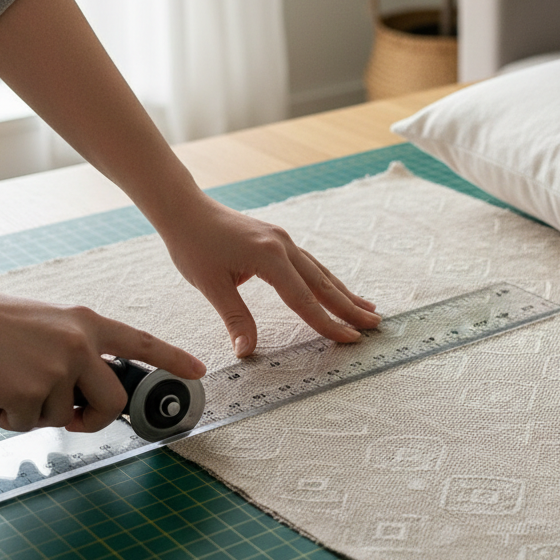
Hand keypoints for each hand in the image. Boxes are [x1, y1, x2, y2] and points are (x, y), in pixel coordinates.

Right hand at [0, 283, 204, 433]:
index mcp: (87, 323)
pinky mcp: (28, 391)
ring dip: (32, 413)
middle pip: (113, 402)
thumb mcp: (47, 322)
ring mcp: (57, 368)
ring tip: (6, 386)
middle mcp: (80, 345)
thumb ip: (73, 350)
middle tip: (67, 420)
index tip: (199, 371)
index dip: (172, 359)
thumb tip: (79, 397)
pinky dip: (5, 418)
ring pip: (61, 416)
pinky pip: (26, 424)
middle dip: (92, 421)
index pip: (140, 342)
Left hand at [160, 192, 380, 356]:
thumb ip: (235, 318)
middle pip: (323, 284)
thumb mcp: (211, 285)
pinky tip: (336, 289)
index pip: (304, 299)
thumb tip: (246, 351)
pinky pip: (310, 264)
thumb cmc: (193, 244)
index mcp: (270, 257)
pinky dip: (327, 280)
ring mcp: (284, 241)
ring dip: (345, 293)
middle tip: (375, 326)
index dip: (328, 323)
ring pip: (321, 272)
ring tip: (368, 309)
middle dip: (350, 307)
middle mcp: (284, 246)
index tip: (350, 339)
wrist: (184, 208)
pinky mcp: (278, 240)